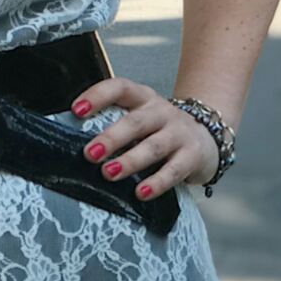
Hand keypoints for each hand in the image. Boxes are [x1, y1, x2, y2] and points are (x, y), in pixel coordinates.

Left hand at [68, 76, 220, 202]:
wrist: (207, 137)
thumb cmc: (159, 129)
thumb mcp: (140, 118)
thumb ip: (115, 123)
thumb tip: (73, 141)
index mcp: (142, 97)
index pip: (119, 88)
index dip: (98, 96)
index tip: (76, 110)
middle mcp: (161, 111)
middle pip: (135, 121)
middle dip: (112, 137)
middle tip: (90, 152)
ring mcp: (179, 133)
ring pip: (153, 146)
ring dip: (130, 160)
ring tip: (108, 173)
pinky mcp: (192, 156)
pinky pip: (174, 170)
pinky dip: (157, 182)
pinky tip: (141, 192)